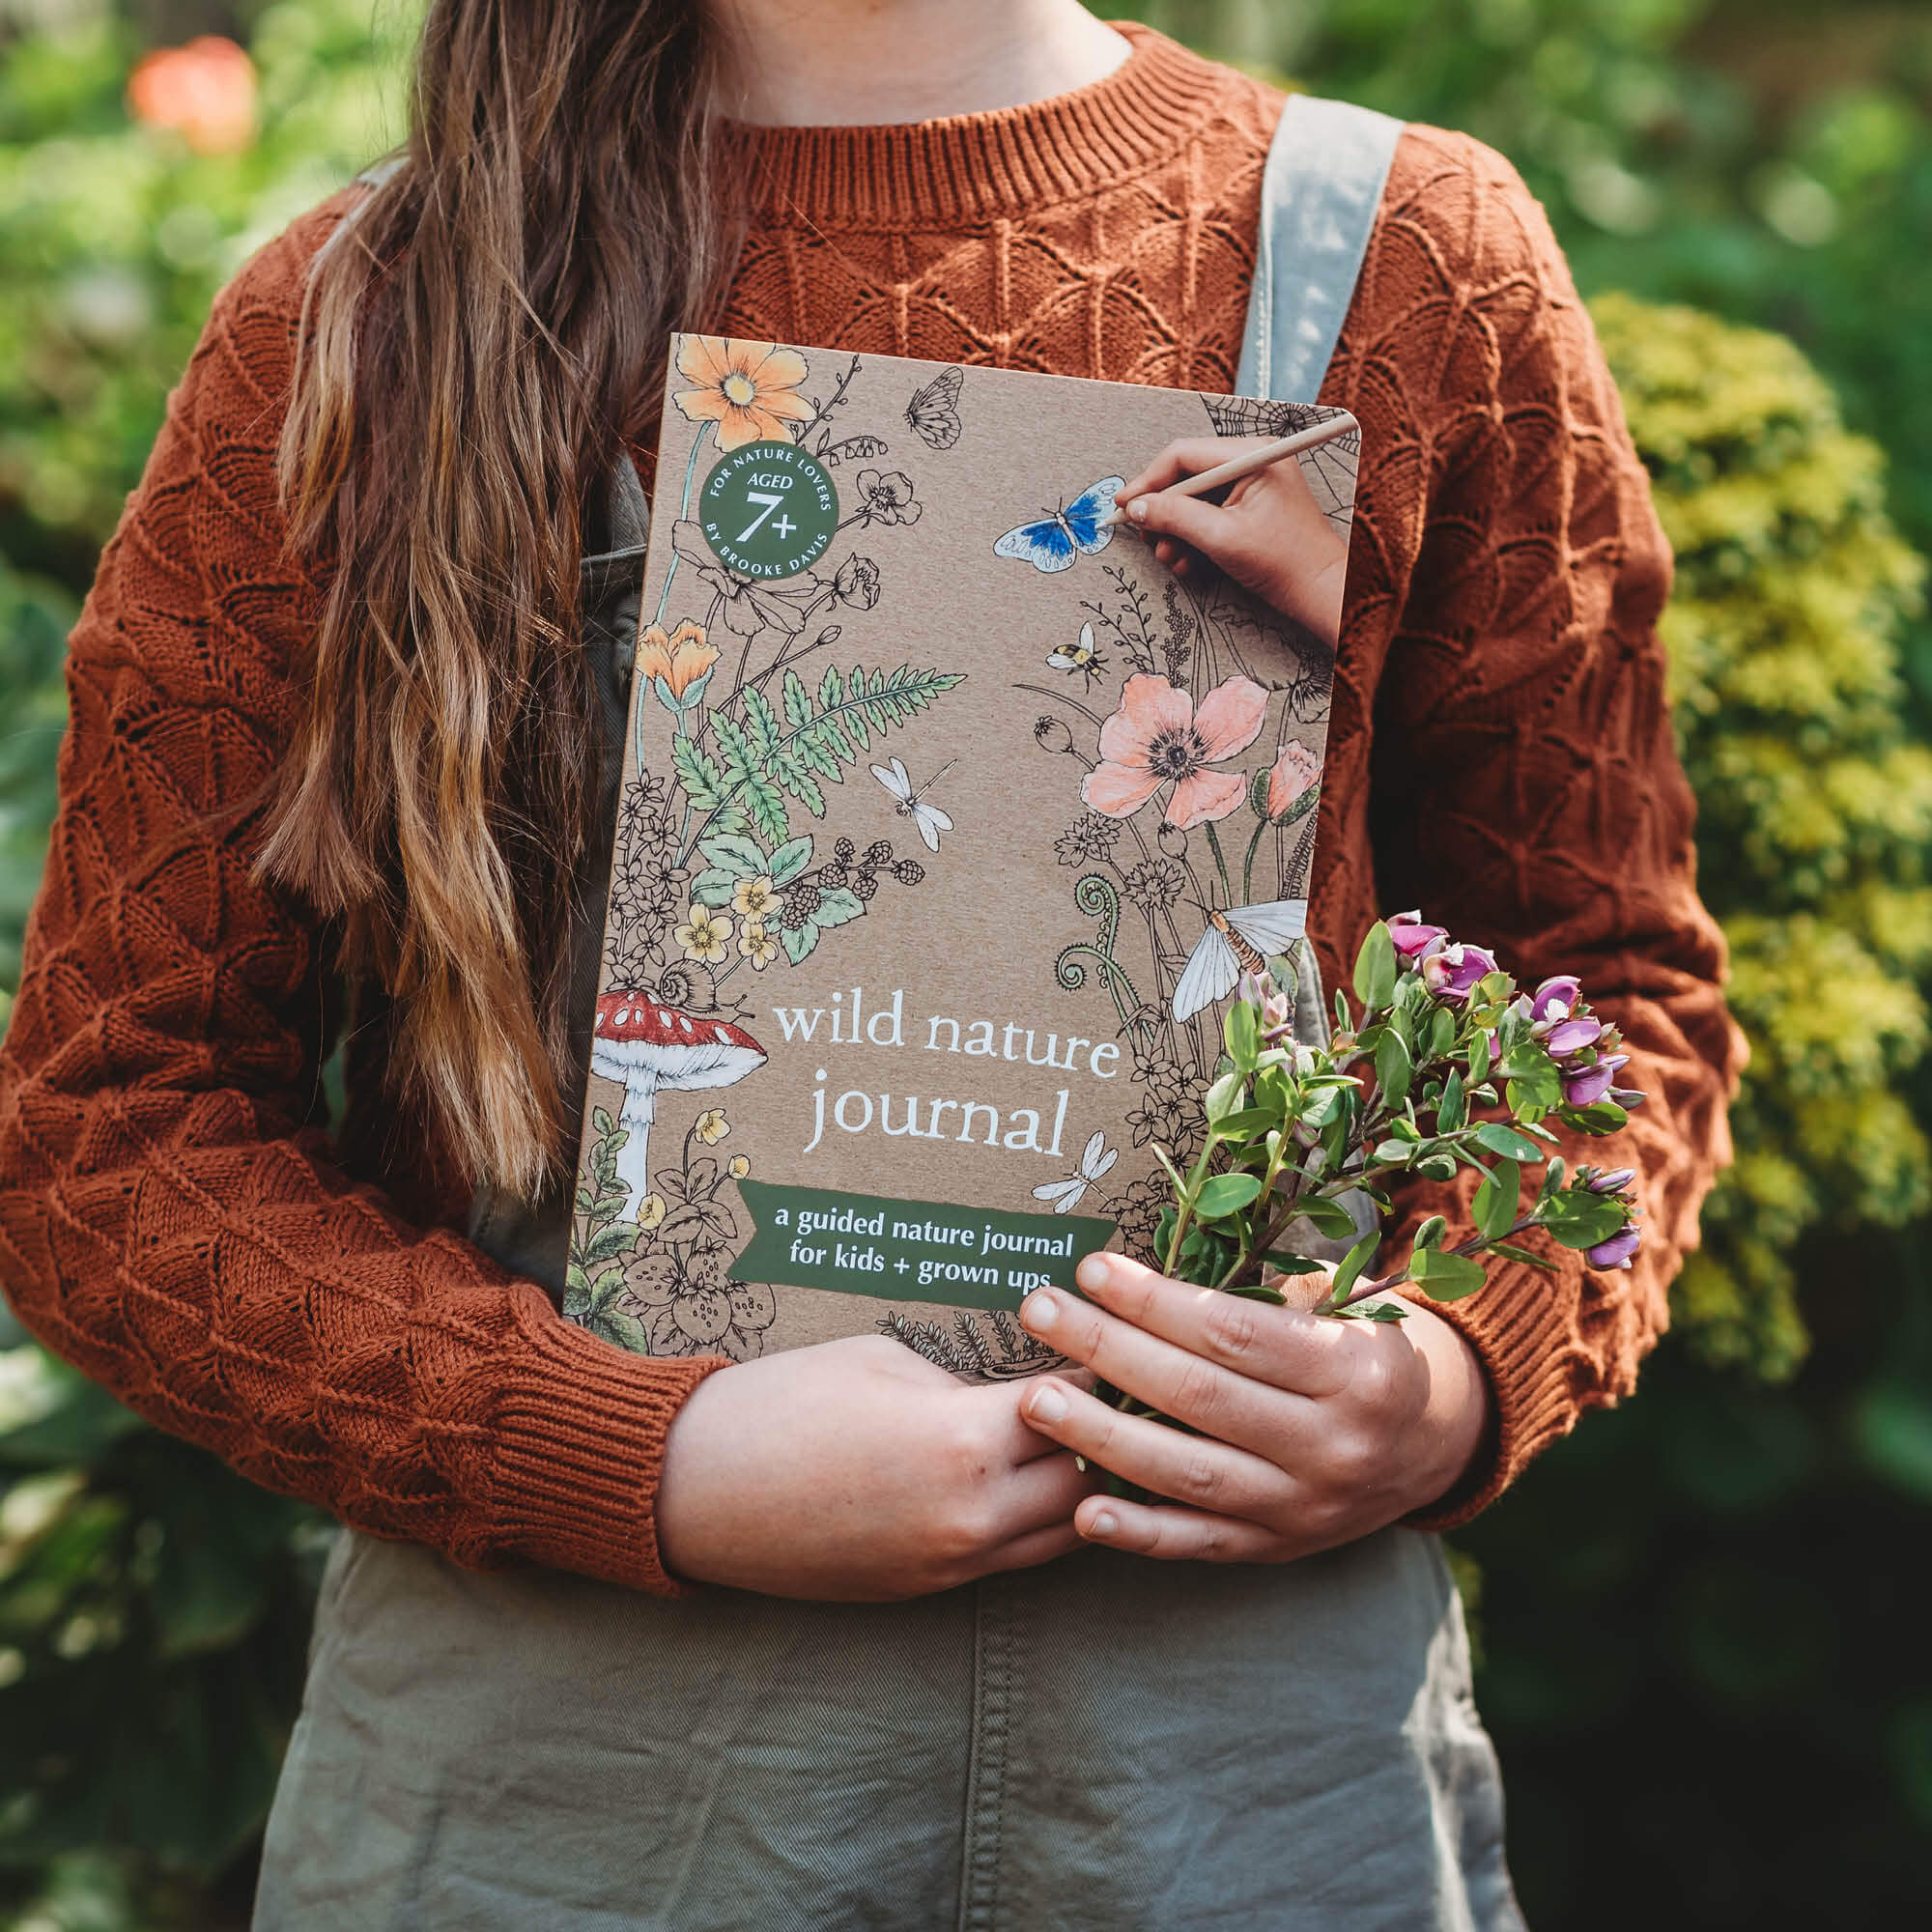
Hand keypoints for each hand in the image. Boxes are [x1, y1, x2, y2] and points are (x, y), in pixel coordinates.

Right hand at [656, 1334, 1093, 1599]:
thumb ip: (968, 1385)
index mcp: (964, 1444)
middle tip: (1124, 1390)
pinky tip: (1037, 1485)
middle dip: (1109, 1432)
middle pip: (1090, 1480)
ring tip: (1095, 1440)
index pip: (1075, 1406)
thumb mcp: (886, 1362)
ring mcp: (949, 1565)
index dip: (1101, 1368)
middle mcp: (972, 1518)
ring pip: (1063, 1535)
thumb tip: (1019, 1395)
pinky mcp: (923, 1591)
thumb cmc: (783, 1403)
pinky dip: (1036, 1524)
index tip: (1119, 1341)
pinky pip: (1012, 1562)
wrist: (693, 1488)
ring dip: (1084, 1489)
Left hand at [1012, 1253, 1489, 1561]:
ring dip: (1102, 1439)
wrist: (1436, 1443)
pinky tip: (1081, 1511)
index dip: (1156, 1302)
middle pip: (1201, 1397)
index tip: (1092, 1270)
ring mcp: (1305, 1506)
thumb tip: (1152, 1273)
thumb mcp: (1345, 1308)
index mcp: (1356, 1370)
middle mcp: (1334, 1445)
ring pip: (1190, 1474)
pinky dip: (1138, 1533)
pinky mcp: (1278, 1548)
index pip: (1235, 1334)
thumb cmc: (1366, 1350)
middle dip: (1109, 1349)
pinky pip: (1200, 1544)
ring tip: (1037, 1401)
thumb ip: (1263, 1297)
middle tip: (1041, 1311)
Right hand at [1116, 436, 1349, 646]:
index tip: (1125, 505)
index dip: (1148, 481)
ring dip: (1175, 532)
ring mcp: (1249, 486)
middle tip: (1149, 538)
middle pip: (1185, 478)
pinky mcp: (1247, 508)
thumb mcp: (1221, 538)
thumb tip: (1137, 507)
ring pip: (1193, 501)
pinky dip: (1192, 539)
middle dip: (1164, 512)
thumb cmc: (1284, 562)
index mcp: (1250, 456)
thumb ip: (1175, 517)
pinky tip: (1188, 563)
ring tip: (1172, 559)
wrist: (1319, 591)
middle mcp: (1249, 463)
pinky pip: (1207, 516)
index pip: (1183, 455)